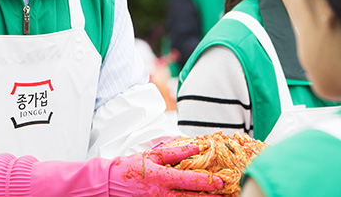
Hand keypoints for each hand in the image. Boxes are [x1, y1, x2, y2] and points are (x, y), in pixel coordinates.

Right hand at [109, 143, 223, 196]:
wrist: (113, 184)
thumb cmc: (134, 168)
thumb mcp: (154, 156)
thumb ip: (175, 153)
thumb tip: (195, 148)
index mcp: (162, 177)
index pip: (189, 181)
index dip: (207, 182)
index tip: (221, 181)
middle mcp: (162, 194)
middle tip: (226, 194)